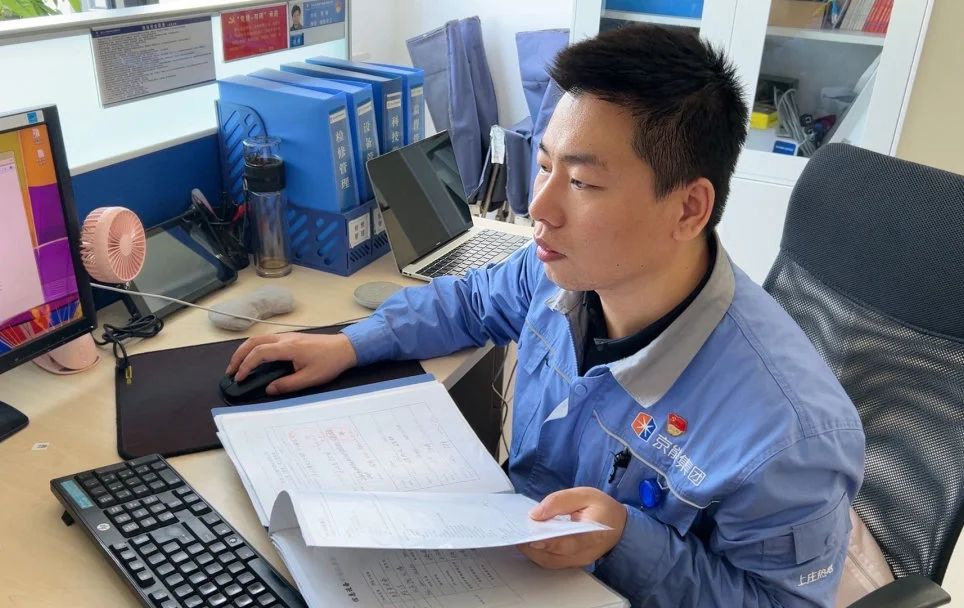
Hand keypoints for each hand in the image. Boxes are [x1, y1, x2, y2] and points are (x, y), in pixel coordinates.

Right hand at [225, 332, 357, 394]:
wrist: (345, 348)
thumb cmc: (330, 362)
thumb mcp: (310, 378)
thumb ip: (287, 385)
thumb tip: (268, 389)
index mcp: (288, 347)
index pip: (259, 353)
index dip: (246, 365)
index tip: (239, 378)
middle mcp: (285, 338)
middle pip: (253, 342)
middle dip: (239, 356)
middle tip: (230, 371)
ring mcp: (287, 336)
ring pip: (258, 338)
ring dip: (245, 350)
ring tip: (237, 365)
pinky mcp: (290, 338)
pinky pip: (266, 339)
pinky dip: (254, 347)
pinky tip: (254, 358)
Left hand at [518, 487, 627, 568]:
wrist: (619, 526)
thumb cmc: (603, 509)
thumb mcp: (585, 495)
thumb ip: (560, 501)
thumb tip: (536, 514)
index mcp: (593, 534)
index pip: (570, 543)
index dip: (550, 542)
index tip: (533, 538)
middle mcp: (584, 553)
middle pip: (554, 556)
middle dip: (532, 546)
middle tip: (517, 533)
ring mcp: (577, 561)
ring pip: (549, 562)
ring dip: (531, 551)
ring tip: (519, 535)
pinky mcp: (571, 563)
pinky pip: (551, 561)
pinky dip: (537, 552)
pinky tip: (528, 540)